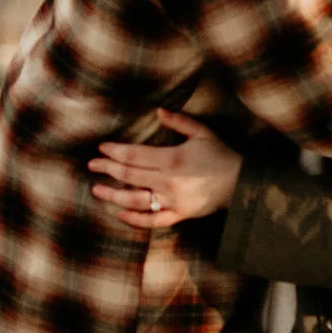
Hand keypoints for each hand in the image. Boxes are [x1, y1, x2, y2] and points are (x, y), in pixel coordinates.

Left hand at [90, 111, 241, 230]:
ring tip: (96, 189)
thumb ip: (179, 121)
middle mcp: (168, 181)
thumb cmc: (219, 155)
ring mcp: (172, 200)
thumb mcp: (202, 132)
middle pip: (130, 175)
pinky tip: (120, 214)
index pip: (135, 155)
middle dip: (108, 169)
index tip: (102, 148)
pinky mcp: (178, 214)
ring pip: (136, 200)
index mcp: (171, 159)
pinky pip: (153, 220)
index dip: (115, 151)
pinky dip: (135, 219)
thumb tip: (158, 111)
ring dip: (113, 195)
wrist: (239, 183)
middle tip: (92, 165)